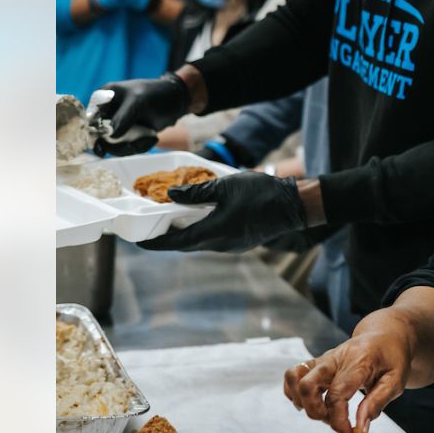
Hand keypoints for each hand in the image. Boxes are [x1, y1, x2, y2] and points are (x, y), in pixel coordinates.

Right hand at [92, 74, 189, 155]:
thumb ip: (123, 117)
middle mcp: (107, 112)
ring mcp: (117, 124)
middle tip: (135, 146)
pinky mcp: (128, 134)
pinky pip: (127, 147)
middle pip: (101, 137)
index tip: (103, 147)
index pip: (90, 119)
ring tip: (150, 139)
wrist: (177, 101)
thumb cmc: (156, 94)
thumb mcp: (139, 101)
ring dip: (132, 147)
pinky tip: (153, 138)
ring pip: (114, 146)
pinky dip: (140, 146)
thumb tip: (110, 136)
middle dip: (119, 145)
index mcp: (103, 97)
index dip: (96, 134)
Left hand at [139, 171, 306, 251]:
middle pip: (186, 244)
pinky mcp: (240, 242)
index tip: (140, 242)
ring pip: (200, 242)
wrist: (293, 206)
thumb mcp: (225, 186)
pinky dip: (201, 230)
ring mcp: (231, 246)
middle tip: (153, 225)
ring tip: (174, 218)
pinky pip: (213, 239)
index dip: (155, 243)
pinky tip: (201, 217)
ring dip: (186, 232)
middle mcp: (219, 244)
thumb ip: (197, 192)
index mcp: (213, 232)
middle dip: (168, 236)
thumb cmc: (261, 194)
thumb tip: (172, 195)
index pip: (175, 243)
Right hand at [283, 321, 414, 432]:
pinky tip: (314, 403)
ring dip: (303, 403)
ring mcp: (323, 359)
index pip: (337, 394)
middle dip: (315, 412)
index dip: (339, 421)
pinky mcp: (316, 362)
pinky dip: (295, 393)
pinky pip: (293, 375)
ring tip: (325, 412)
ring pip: (294, 377)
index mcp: (358, 361)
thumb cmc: (393, 358)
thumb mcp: (396, 381)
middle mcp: (335, 358)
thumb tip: (361, 428)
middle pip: (307, 385)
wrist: (385, 334)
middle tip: (335, 422)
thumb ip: (377, 403)